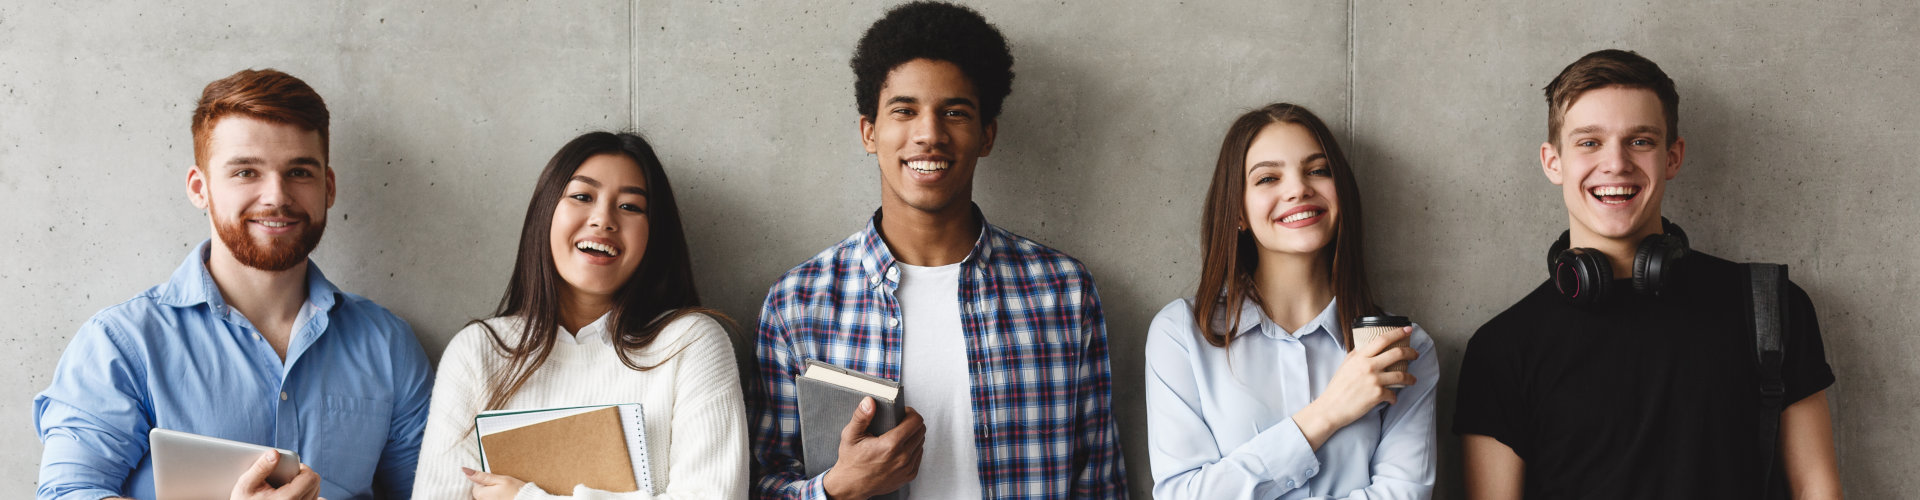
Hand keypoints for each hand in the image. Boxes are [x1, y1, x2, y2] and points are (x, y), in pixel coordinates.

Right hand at [230, 451, 322, 499]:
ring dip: (305, 486)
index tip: (293, 468)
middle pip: (315, 484)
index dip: (303, 469)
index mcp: (288, 499)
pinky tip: (294, 493)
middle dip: (304, 476)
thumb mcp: (246, 485)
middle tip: (288, 476)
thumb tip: (274, 453)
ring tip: (288, 485)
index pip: (311, 477)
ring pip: (315, 493)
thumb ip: (261, 468)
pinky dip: (305, 495)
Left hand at [463, 467, 527, 499]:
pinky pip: (491, 499)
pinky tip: (504, 497)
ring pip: (486, 497)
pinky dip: (496, 497)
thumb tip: (465, 470)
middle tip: (501, 487)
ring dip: (493, 494)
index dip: (485, 482)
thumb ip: (482, 476)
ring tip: (504, 492)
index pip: (476, 486)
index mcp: (482, 494)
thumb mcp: (500, 479)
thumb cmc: (515, 490)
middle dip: (488, 489)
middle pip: (480, 493)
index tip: (495, 481)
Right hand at [821, 397, 924, 499]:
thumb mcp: (850, 436)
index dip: (911, 413)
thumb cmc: (851, 461)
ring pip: (921, 443)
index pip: (916, 422)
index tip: (903, 412)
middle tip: (900, 422)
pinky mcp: (909, 475)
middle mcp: (902, 457)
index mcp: (890, 445)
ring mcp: (907, 468)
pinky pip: (919, 456)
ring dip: (913, 436)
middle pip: (921, 431)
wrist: (851, 486)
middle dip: (913, 423)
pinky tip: (900, 448)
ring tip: (899, 435)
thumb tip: (869, 402)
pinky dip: (912, 449)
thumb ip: (861, 417)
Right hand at [1293, 326, 1417, 449]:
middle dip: (1411, 352)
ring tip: (1412, 380)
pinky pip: (1393, 394)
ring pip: (1401, 375)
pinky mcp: (1377, 395)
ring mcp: (1374, 380)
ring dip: (1410, 378)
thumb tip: (1365, 347)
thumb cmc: (1337, 388)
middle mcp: (1368, 366)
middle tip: (1415, 354)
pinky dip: (1394, 398)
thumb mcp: (1345, 366)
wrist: (1330, 408)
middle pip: (1397, 353)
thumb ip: (1357, 355)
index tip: (1408, 329)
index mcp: (1360, 357)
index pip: (1382, 339)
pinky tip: (1392, 400)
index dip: (1398, 333)